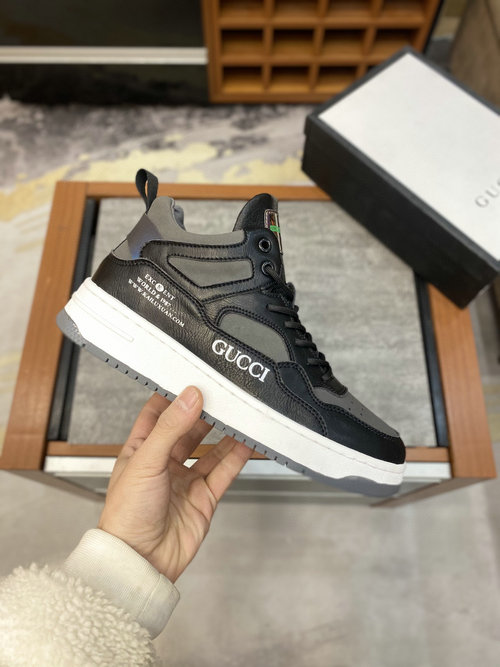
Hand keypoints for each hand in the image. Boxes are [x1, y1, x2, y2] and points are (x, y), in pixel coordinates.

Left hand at [98, 386, 251, 581]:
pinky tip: (247, 441)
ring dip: (225, 432)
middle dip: (205, 412)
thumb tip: (190, 396)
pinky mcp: (204, 498)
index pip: (158, 414)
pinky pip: (224, 471)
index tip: (192, 378)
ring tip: (240, 413)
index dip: (174, 396)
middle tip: (223, 393)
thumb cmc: (126, 516)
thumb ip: (170, 427)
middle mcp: (164, 463)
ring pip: (211, 449)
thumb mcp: (145, 462)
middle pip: (189, 429)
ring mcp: (186, 480)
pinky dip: (237, 456)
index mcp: (141, 451)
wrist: (141, 562)